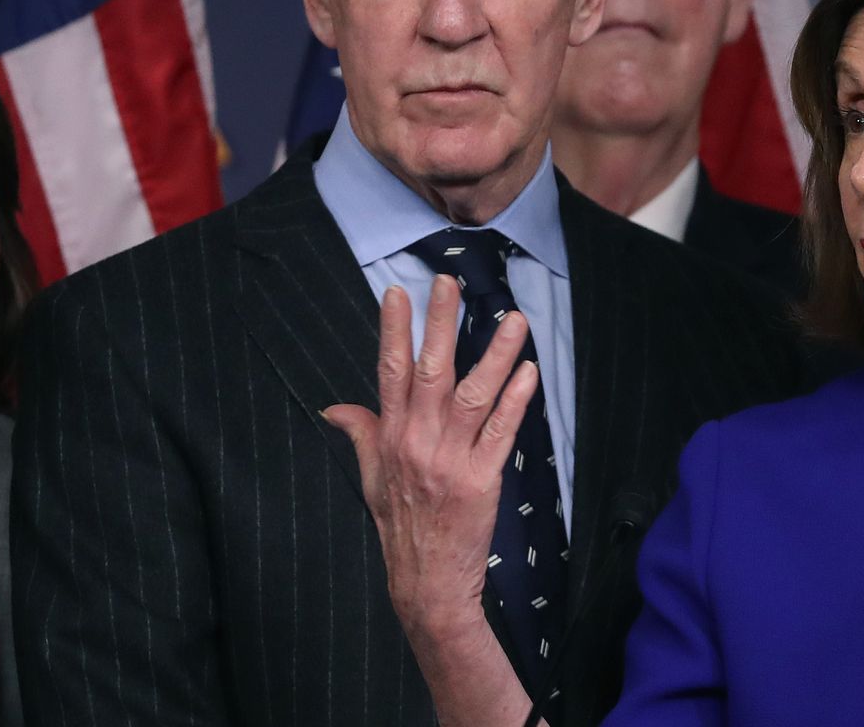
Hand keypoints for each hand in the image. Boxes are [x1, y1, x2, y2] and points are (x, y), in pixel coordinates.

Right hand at [325, 275, 539, 645]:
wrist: (426, 582)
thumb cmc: (401, 527)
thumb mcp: (370, 479)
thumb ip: (361, 435)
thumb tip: (334, 408)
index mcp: (390, 437)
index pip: (389, 372)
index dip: (394, 330)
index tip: (399, 291)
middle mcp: (417, 443)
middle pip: (429, 373)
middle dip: (440, 325)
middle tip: (449, 282)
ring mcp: (449, 461)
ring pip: (473, 396)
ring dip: (495, 355)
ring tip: (514, 319)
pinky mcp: (481, 481)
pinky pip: (501, 433)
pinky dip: (515, 401)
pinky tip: (529, 372)